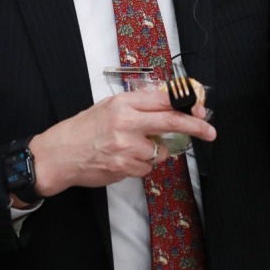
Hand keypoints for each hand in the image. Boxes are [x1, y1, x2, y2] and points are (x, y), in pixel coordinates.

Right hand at [28, 91, 215, 196]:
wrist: (59, 153)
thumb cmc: (83, 128)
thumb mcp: (109, 106)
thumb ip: (137, 105)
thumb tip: (168, 105)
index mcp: (123, 103)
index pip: (162, 100)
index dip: (185, 105)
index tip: (199, 109)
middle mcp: (126, 122)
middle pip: (171, 122)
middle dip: (195, 127)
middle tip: (209, 131)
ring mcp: (125, 147)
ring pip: (159, 152)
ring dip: (154, 153)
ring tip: (130, 148)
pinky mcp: (123, 168)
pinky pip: (146, 168)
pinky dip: (140, 166)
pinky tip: (122, 160)